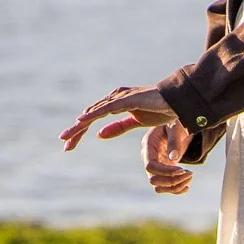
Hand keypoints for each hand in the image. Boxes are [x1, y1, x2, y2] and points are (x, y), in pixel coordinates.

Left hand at [61, 81, 179, 154]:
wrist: (178, 103)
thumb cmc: (159, 109)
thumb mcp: (135, 122)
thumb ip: (118, 127)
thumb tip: (99, 135)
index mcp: (115, 104)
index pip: (93, 118)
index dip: (80, 131)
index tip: (69, 145)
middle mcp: (114, 99)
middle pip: (89, 115)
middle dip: (76, 131)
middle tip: (64, 144)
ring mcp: (120, 98)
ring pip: (94, 112)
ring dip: (79, 125)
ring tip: (66, 136)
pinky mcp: (127, 99)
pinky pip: (106, 108)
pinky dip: (92, 114)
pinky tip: (81, 120)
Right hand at [143, 120, 194, 195]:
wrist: (175, 125)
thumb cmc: (174, 122)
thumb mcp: (175, 127)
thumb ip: (174, 141)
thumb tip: (174, 159)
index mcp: (148, 146)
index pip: (150, 166)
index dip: (165, 171)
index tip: (182, 170)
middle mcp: (148, 158)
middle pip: (154, 179)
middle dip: (172, 180)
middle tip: (189, 173)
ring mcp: (155, 166)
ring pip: (159, 187)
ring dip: (175, 187)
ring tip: (190, 177)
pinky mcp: (162, 171)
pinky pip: (165, 187)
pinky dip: (176, 190)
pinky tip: (187, 186)